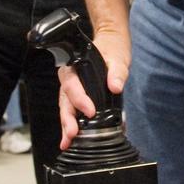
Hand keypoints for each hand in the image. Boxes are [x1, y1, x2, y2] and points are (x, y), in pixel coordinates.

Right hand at [58, 28, 130, 148]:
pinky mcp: (77, 95)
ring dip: (66, 125)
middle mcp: (69, 77)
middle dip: (67, 119)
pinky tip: (70, 138)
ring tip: (67, 141)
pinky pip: (71, 110)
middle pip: (65, 100)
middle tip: (72, 134)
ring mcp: (71, 87)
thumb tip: (115, 86)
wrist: (109, 42)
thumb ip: (117, 71)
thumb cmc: (112, 48)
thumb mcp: (118, 57)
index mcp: (75, 66)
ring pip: (65, 108)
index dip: (80, 100)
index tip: (90, 112)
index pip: (73, 85)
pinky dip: (71, 123)